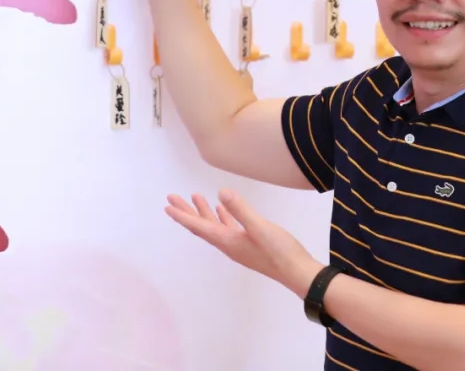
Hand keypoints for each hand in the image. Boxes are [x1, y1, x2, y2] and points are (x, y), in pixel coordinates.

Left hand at [165, 189, 322, 296]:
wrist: (297, 272)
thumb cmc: (279, 251)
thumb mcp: (259, 227)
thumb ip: (240, 209)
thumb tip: (221, 192)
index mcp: (227, 241)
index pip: (199, 226)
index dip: (183, 215)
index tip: (167, 205)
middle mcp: (229, 244)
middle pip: (202, 226)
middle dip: (187, 211)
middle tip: (172, 197)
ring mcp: (239, 245)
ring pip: (215, 226)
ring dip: (204, 212)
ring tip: (196, 196)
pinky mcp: (249, 244)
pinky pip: (228, 228)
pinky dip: (222, 217)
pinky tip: (223, 209)